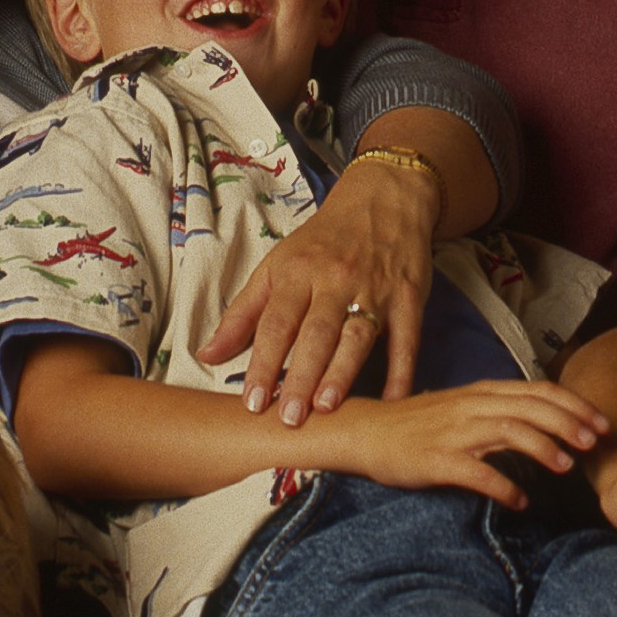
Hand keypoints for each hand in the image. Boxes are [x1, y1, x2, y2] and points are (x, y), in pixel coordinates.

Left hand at [196, 157, 440, 421]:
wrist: (384, 198)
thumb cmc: (324, 239)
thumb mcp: (277, 264)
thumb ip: (243, 312)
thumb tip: (207, 355)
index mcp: (297, 273)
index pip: (276, 323)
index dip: (262, 363)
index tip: (251, 402)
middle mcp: (335, 281)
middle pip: (316, 334)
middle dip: (300, 376)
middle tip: (288, 418)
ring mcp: (375, 290)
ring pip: (356, 337)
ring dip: (342, 374)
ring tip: (327, 407)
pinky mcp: (409, 299)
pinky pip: (405, 340)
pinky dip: (401, 372)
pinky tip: (391, 403)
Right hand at [327, 378, 609, 507]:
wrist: (366, 432)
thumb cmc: (418, 425)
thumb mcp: (464, 408)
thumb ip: (501, 411)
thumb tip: (546, 423)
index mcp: (482, 393)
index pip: (538, 391)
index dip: (574, 405)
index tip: (603, 423)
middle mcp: (472, 407)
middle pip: (531, 408)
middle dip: (569, 423)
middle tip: (596, 444)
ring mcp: (453, 432)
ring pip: (508, 432)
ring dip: (543, 448)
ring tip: (567, 468)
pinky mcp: (435, 460)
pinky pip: (475, 472)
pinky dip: (502, 486)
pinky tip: (520, 501)